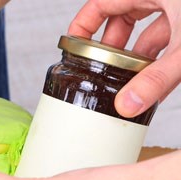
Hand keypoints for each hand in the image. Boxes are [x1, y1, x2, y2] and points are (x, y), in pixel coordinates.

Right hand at [69, 0, 180, 116]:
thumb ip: (157, 78)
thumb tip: (127, 104)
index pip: (102, 3)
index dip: (82, 25)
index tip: (73, 46)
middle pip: (123, 19)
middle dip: (111, 48)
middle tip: (102, 70)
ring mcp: (178, 7)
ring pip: (147, 29)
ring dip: (137, 56)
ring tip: (128, 80)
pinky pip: (169, 35)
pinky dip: (161, 56)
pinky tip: (157, 79)